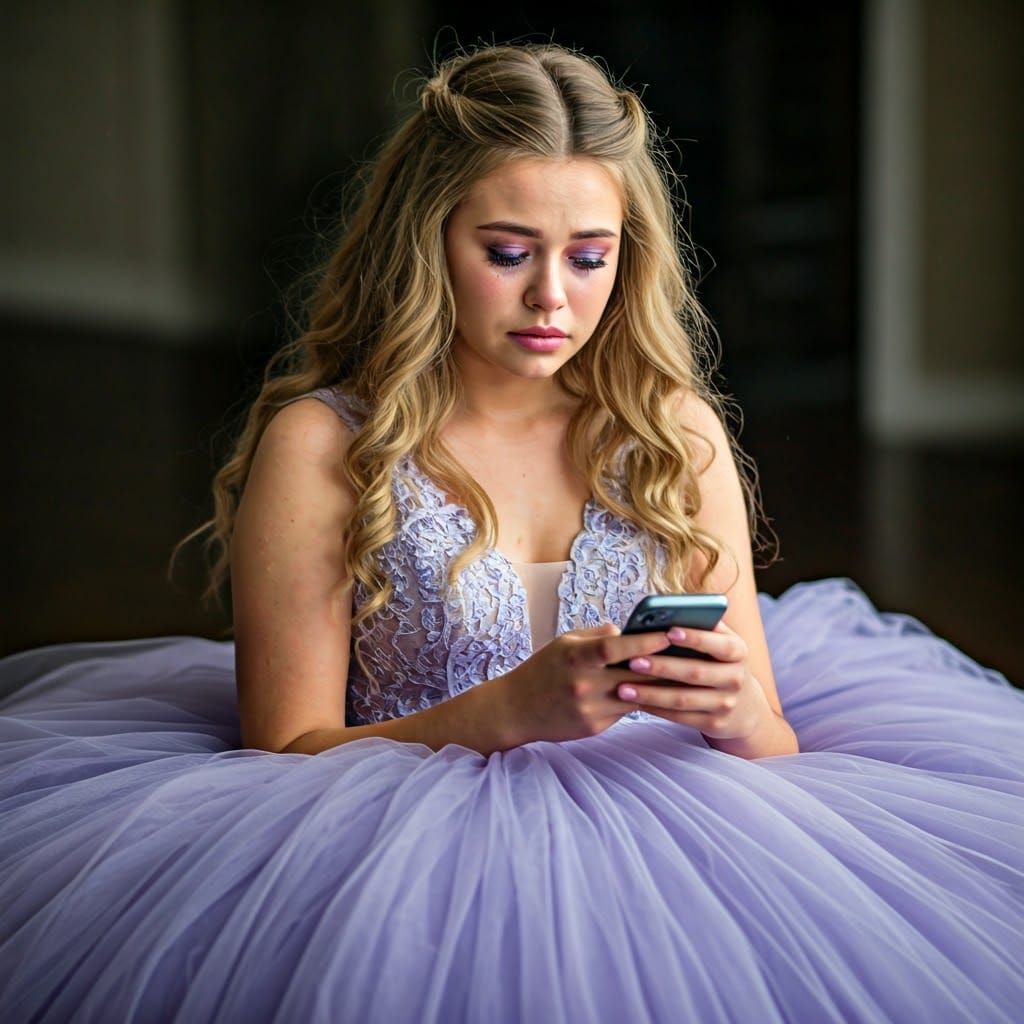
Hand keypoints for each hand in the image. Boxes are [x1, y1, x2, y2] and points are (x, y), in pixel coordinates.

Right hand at [494, 622, 674, 744]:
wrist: (516, 709)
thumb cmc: (543, 669)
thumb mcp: (565, 643)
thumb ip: (598, 636)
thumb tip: (630, 631)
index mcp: (576, 657)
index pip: (616, 647)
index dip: (645, 641)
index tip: (670, 634)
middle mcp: (583, 684)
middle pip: (634, 674)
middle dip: (663, 665)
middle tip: (690, 655)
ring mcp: (590, 709)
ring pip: (635, 696)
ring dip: (656, 686)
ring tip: (681, 674)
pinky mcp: (594, 727)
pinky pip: (625, 711)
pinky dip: (638, 700)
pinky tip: (654, 692)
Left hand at [615, 620, 772, 740]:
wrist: (745, 707)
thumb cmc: (719, 661)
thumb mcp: (721, 642)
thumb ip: (702, 625)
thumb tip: (667, 611)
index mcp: (738, 651)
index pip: (719, 644)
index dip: (695, 638)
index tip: (668, 631)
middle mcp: (735, 678)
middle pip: (695, 673)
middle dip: (662, 667)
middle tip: (632, 661)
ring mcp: (726, 703)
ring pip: (683, 699)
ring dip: (651, 693)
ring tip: (623, 688)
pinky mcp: (714, 723)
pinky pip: (680, 717)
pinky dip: (656, 710)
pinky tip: (635, 702)